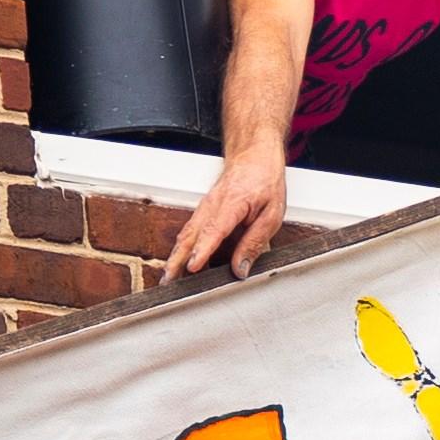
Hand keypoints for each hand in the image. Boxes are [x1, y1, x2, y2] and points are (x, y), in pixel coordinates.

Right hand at [168, 145, 291, 277]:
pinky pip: (189, 232)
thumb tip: (240, 269)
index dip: (203, 250)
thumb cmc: (264, 181)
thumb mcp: (272, 214)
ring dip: (175, 257)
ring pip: (185, 235)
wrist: (254, 157)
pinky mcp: (203, 212)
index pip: (214, 230)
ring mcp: (204, 208)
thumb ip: (254, 242)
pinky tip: (178, 264)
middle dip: (177, 260)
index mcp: (232, 205)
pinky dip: (181, 248)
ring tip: (168, 279)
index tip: (193, 266)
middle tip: (169, 281)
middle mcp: (212, 206)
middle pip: (190, 236)